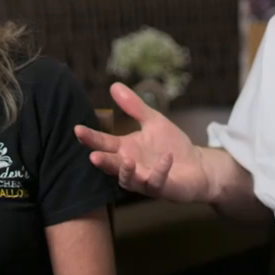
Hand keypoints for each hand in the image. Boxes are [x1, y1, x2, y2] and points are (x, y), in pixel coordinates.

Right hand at [75, 82, 210, 201]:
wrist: (197, 165)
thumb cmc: (170, 145)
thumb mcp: (152, 121)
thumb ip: (134, 107)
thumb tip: (114, 85)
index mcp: (125, 150)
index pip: (103, 143)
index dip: (90, 138)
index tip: (77, 129)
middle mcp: (130, 167)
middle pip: (112, 166)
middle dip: (103, 161)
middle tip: (93, 156)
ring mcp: (144, 180)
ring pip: (130, 180)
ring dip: (127, 172)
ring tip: (126, 160)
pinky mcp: (162, 188)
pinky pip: (157, 182)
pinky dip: (160, 170)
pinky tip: (166, 158)